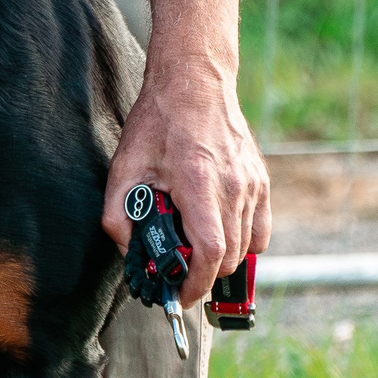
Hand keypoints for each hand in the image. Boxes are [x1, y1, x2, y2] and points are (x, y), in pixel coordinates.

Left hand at [101, 66, 270, 307]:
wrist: (195, 83)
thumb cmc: (159, 121)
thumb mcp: (124, 165)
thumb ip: (117, 211)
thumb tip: (125, 249)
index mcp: (198, 183)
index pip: (210, 251)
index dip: (197, 282)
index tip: (181, 295)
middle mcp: (232, 186)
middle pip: (229, 256)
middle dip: (203, 275)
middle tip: (179, 274)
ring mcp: (252, 184)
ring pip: (247, 246)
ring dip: (221, 259)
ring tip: (195, 252)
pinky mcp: (260, 181)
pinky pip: (260, 229)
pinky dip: (243, 242)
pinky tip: (218, 233)